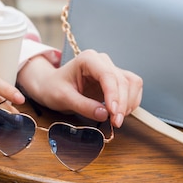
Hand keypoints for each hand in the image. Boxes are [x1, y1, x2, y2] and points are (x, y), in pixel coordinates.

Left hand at [16, 50, 141, 127]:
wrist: (50, 85)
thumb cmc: (53, 88)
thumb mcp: (63, 98)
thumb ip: (83, 106)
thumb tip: (104, 114)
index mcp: (88, 59)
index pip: (108, 75)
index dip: (114, 95)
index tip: (113, 113)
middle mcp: (102, 61)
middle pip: (123, 80)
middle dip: (122, 103)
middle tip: (115, 123)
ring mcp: (110, 70)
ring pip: (131, 84)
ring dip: (129, 103)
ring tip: (116, 119)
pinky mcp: (115, 80)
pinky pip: (131, 89)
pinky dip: (130, 103)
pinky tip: (118, 114)